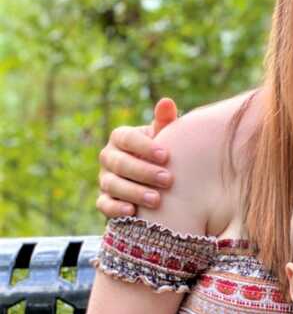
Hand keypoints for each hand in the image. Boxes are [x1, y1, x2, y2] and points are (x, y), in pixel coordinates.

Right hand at [97, 97, 178, 216]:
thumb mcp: (164, 137)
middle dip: (144, 172)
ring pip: (112, 185)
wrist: (157, 179)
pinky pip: (104, 204)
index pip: (126, 138)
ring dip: (134, 192)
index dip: (144, 147)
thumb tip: (166, 102)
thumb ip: (165, 122)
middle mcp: (109, 157)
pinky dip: (115, 208)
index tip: (166, 156)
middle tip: (168, 180)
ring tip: (156, 200)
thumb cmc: (162, 153)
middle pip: (120, 163)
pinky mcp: (104, 199)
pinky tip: (132, 212)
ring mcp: (104, 179)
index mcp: (121, 138)